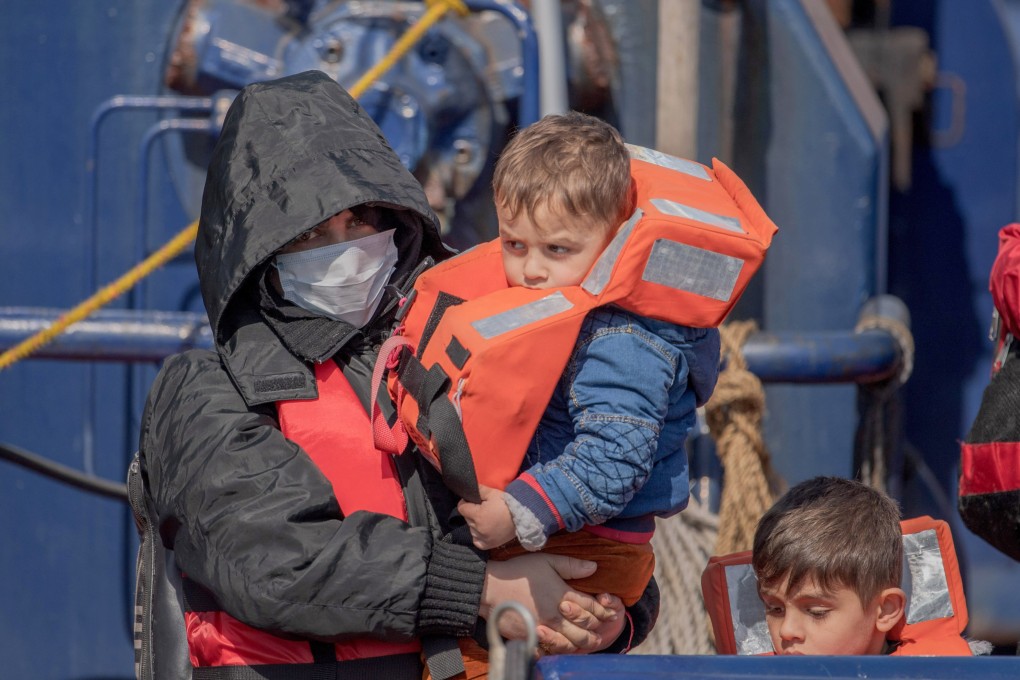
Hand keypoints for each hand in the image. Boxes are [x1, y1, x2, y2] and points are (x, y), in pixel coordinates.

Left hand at [457, 485, 516, 548]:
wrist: (522, 517)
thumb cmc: (507, 504)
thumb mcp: (492, 493)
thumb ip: (478, 490)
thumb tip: (469, 488)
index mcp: (477, 515)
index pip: (461, 508)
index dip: (465, 503)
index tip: (472, 501)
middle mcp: (478, 528)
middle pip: (466, 518)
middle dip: (472, 513)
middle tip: (482, 509)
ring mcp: (483, 538)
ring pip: (471, 529)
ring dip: (475, 524)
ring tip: (486, 519)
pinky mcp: (489, 545)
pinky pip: (477, 541)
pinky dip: (478, 535)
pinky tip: (484, 530)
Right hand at [481, 553, 615, 653]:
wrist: (490, 589)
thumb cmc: (519, 573)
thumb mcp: (546, 561)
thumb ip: (571, 565)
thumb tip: (594, 567)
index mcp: (562, 596)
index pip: (591, 608)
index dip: (604, 610)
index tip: (610, 611)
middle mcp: (556, 616)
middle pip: (585, 629)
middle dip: (597, 629)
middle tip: (603, 630)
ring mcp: (544, 631)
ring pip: (571, 644)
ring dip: (584, 643)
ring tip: (590, 642)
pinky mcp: (532, 640)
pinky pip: (552, 651)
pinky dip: (562, 650)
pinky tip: (566, 646)